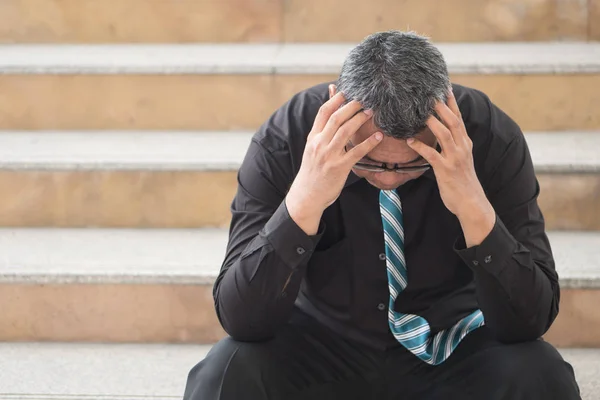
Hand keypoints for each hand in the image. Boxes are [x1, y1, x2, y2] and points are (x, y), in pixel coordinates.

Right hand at [286, 86, 382, 233]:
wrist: (307, 195)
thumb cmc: (312, 170)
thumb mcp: (313, 148)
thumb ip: (322, 130)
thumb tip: (326, 115)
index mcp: (313, 137)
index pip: (323, 112)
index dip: (337, 99)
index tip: (349, 91)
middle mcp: (319, 144)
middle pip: (336, 118)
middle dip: (352, 106)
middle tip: (365, 99)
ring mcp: (329, 155)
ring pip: (346, 131)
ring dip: (360, 119)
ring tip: (372, 112)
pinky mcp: (339, 167)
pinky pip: (356, 152)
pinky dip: (369, 143)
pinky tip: (378, 137)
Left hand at [407, 88, 494, 245]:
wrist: (471, 202)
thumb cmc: (463, 181)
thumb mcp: (461, 159)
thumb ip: (453, 145)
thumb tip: (443, 132)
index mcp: (465, 143)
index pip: (458, 117)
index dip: (451, 102)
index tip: (444, 87)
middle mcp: (462, 147)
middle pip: (452, 121)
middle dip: (441, 106)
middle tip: (429, 93)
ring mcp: (455, 158)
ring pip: (444, 134)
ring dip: (432, 121)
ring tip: (419, 112)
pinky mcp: (445, 170)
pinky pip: (431, 155)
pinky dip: (421, 146)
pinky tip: (409, 140)